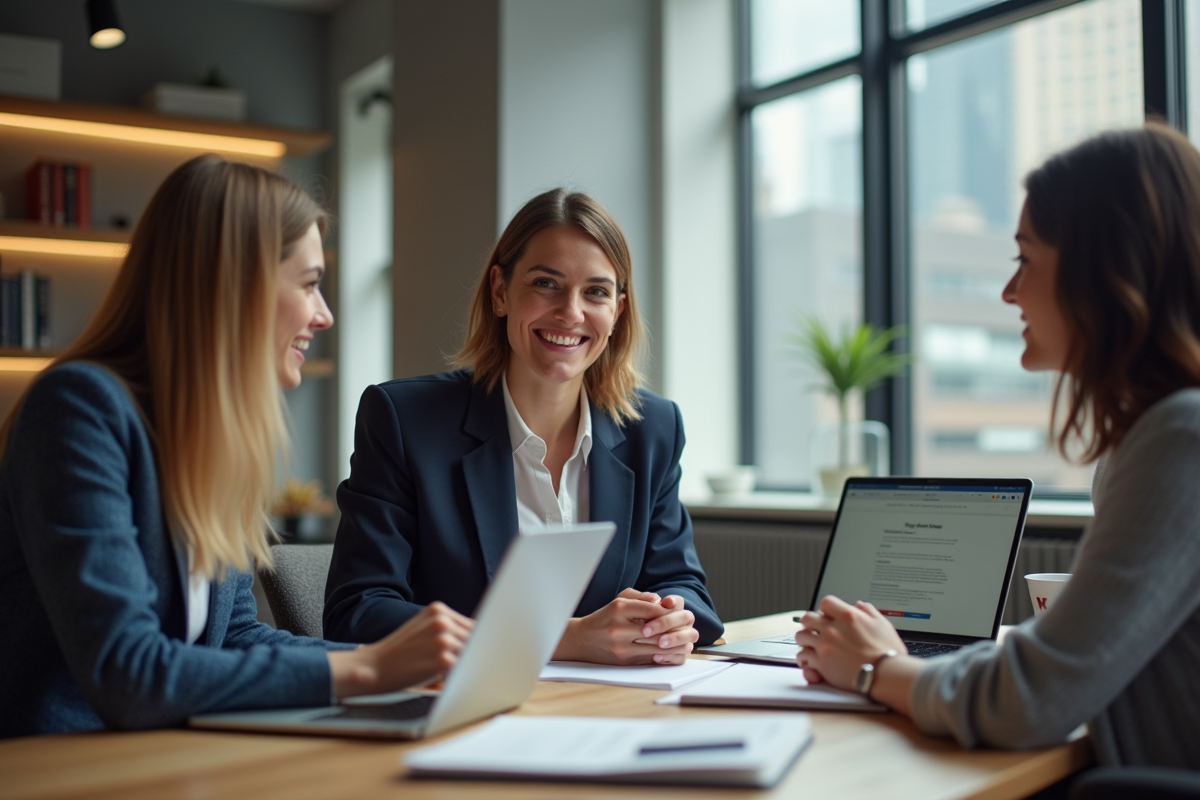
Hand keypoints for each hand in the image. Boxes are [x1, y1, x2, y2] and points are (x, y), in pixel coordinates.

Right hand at [328, 601, 473, 698]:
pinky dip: (458, 676)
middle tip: (467, 665)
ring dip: (465, 665)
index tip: (485, 649)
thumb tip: (481, 637)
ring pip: (471, 654)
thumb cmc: (400, 652)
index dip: (479, 639)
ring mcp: (443, 639)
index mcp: (438, 609)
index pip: (473, 624)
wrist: (374, 667)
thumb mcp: (423, 628)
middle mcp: (442, 620)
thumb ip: (448, 628)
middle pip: (476, 638)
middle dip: (474, 653)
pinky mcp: (444, 659)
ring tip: (446, 672)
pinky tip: (443, 679)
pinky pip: (463, 669)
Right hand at [554, 588, 698, 665]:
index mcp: (619, 608)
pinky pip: (650, 658)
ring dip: (673, 645)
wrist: (581, 640)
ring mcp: (621, 647)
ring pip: (656, 647)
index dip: (669, 612)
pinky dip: (663, 655)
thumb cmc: (605, 618)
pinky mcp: (624, 661)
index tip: (677, 613)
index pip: (653, 609)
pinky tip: (671, 651)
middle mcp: (619, 628)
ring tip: (683, 641)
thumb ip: (642, 597)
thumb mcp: (619, 600)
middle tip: (686, 629)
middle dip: (674, 629)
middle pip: (657, 630)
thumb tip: (662, 602)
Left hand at [794, 595, 905, 688]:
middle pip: (808, 618)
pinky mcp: (822, 663)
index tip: (827, 616)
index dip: (826, 609)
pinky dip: (804, 658)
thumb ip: (869, 611)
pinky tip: (810, 661)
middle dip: (809, 623)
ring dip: (805, 640)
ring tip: (810, 645)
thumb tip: (860, 605)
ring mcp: (825, 646)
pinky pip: (803, 656)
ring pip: (801, 637)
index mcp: (848, 616)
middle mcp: (833, 629)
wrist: (887, 675)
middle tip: (814, 630)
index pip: (826, 602)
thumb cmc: (888, 653)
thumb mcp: (883, 624)